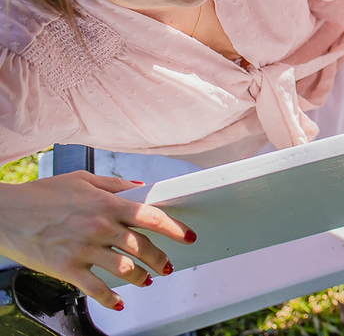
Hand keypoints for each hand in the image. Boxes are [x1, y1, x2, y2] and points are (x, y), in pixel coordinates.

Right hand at [0, 172, 195, 309]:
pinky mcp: (67, 268)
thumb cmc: (41, 195)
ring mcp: (84, 249)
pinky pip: (96, 288)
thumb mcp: (82, 180)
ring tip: (148, 280)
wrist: (4, 213)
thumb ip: (115, 185)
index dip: (175, 228)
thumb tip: (140, 187)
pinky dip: (112, 298)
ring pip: (125, 269)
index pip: (151, 216)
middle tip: (168, 264)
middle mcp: (99, 227)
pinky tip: (120, 301)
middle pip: (143, 247)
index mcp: (107, 204)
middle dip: (161, 259)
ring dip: (142, 278)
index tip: (188, 236)